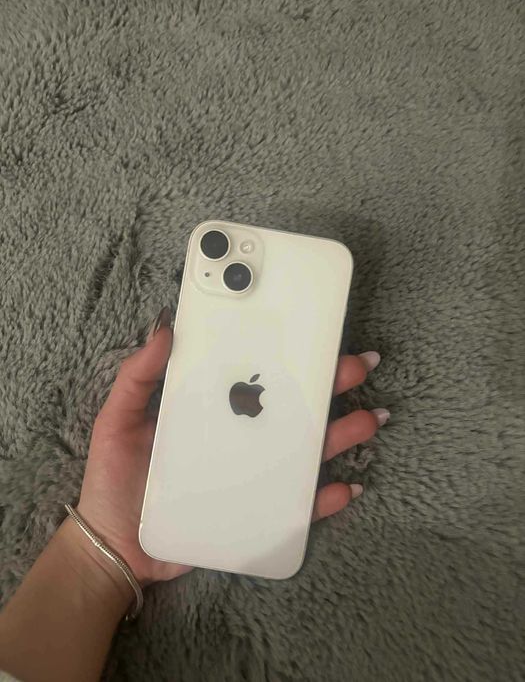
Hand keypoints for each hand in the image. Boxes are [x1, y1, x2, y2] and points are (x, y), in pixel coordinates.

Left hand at [77, 307, 387, 585]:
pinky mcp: (256, 513)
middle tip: (355, 367)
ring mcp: (252, 475)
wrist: (116, 548)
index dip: (285, 355)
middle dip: (328, 386)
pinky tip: (346, 486)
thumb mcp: (118, 420)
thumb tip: (165, 328)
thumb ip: (137, 377)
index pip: (256, 376)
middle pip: (291, 408)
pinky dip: (325, 497)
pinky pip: (298, 505)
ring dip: (342, 434)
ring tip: (368, 420)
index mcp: (214, 409)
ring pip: (305, 451)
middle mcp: (240, 437)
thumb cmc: (116, 479)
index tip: (313, 334)